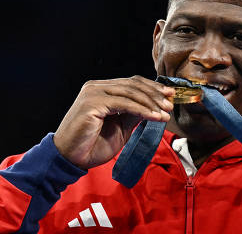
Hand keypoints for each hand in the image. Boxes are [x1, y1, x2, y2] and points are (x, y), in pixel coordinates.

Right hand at [53, 76, 174, 169]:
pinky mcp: (92, 103)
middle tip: (171, 104)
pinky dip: (142, 109)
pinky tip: (154, 117)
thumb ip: (134, 114)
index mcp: (100, 89)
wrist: (70, 159)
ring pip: (130, 92)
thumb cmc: (92, 145)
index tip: (169, 95)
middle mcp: (95, 87)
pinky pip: (124, 103)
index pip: (131, 83)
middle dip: (155, 94)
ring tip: (165, 113)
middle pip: (132, 84)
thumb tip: (154, 106)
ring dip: (151, 102)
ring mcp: (93, 93)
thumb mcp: (120, 127)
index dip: (152, 88)